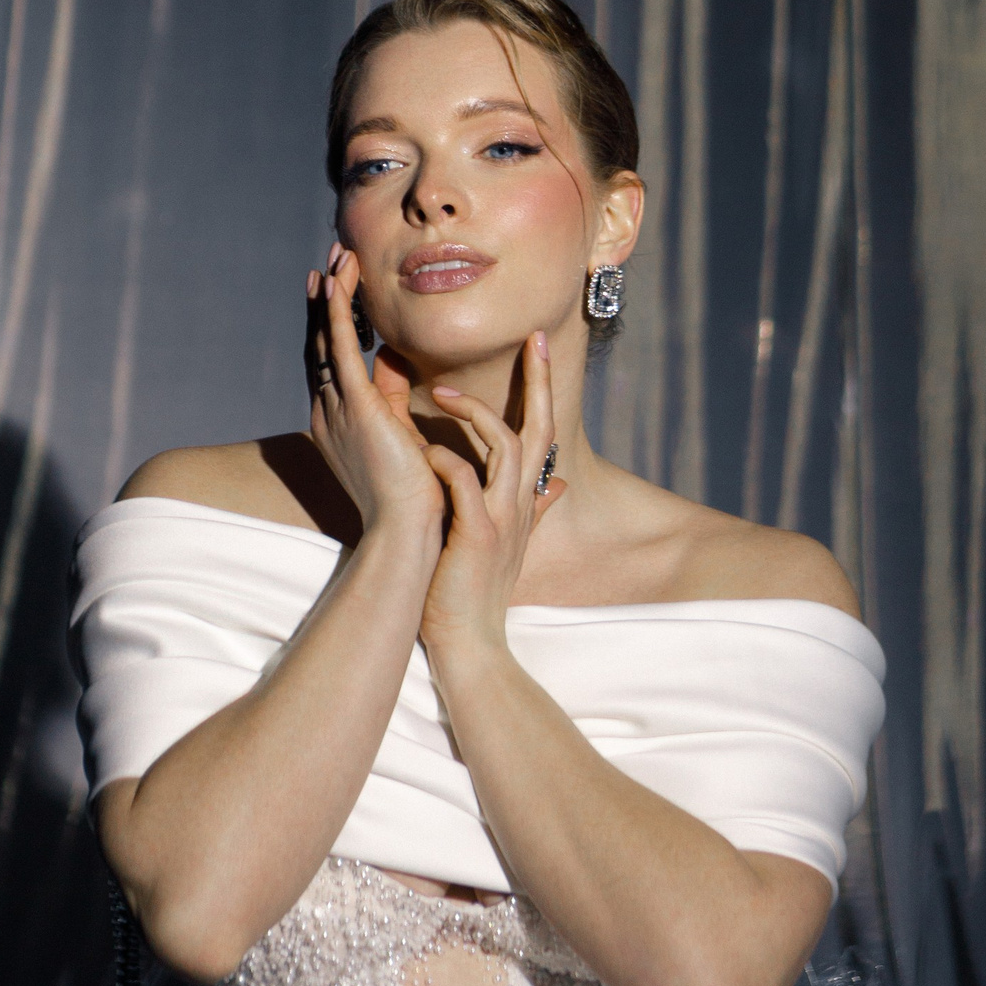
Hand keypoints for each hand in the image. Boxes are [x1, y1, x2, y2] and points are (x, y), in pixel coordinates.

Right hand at [306, 249, 444, 553]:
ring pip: (326, 338)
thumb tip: (394, 357)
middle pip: (320, 344)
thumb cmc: (415, 497)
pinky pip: (339, 349)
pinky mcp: (354, 407)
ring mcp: (336, 409)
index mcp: (338, 424)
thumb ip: (394, 396)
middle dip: (324, 301)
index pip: (331, 361)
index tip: (334, 288)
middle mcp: (328, 413)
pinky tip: (336, 282)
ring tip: (339, 257)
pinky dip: (335, 313)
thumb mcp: (402, 435)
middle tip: (330, 261)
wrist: (410, 533)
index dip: (330, 323)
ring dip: (332, 295)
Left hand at [417, 334, 564, 673]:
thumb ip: (535, 507)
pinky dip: (446, 459)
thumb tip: (562, 481)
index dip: (542, 390)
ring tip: (440, 393)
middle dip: (538, 383)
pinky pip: (466, 482)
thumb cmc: (477, 593)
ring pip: (507, 447)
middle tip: (532, 339)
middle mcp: (519, 504)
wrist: (469, 646)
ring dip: (476, 414)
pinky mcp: (476, 535)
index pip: (542, 433)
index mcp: (522, 500)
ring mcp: (502, 518)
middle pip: (540, 429)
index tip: (537, 347)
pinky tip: (423, 450)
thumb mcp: (509, 543)